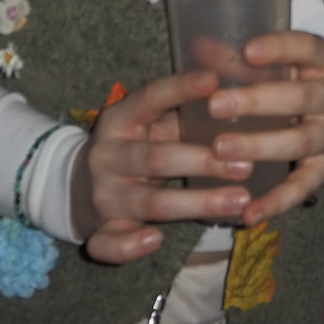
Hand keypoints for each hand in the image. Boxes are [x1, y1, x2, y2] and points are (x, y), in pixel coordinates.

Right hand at [73, 67, 259, 264]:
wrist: (76, 186)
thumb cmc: (132, 146)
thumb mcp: (147, 122)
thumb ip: (182, 107)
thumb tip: (231, 78)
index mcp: (119, 119)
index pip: (149, 98)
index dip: (181, 89)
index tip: (215, 81)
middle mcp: (108, 155)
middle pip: (158, 157)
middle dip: (204, 162)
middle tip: (248, 164)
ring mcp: (104, 195)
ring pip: (150, 202)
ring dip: (196, 203)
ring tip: (240, 201)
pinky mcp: (101, 230)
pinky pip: (111, 243)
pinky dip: (131, 246)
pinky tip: (156, 239)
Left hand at [208, 30, 323, 226]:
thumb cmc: (308, 84)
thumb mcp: (292, 65)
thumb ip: (248, 59)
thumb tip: (198, 47)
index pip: (308, 47)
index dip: (280, 48)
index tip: (247, 51)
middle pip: (301, 98)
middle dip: (257, 102)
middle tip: (216, 105)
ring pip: (300, 142)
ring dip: (260, 146)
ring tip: (221, 149)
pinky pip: (302, 188)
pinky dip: (276, 202)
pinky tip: (248, 213)